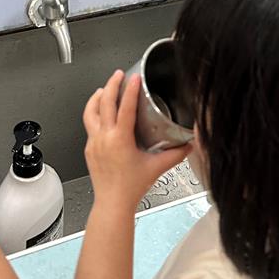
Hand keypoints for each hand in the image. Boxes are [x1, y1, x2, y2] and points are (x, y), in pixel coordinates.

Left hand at [83, 70, 189, 211]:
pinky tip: (100, 113)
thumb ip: (175, 155)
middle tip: (118, 75)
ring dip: (97, 97)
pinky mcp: (89, 149)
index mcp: (120, 139)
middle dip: (111, 85)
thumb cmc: (131, 188)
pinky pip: (89, 125)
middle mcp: (104, 138)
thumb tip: (189, 145)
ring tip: (103, 89)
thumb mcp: (156, 167)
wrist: (112, 203)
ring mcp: (94, 142)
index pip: (125, 107)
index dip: (130, 90)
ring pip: (90, 112)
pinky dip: (94, 113)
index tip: (134, 78)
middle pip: (104, 103)